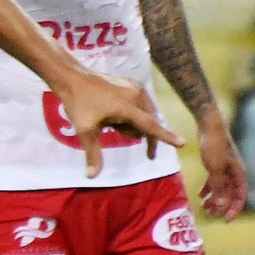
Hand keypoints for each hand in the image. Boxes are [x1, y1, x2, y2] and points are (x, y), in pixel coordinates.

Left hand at [57, 69, 181, 177]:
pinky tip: (112, 110)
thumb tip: (92, 176)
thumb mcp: (85, 131)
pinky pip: (139, 103)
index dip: (166, 137)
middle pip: (147, 123)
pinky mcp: (131, 82)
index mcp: (127, 108)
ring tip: (109, 119)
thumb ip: (93, 154)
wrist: (72, 77)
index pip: (151, 126)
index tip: (183, 143)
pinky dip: (131, 112)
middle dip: (135, 132)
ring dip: (131, 122)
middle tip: (111, 129)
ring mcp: (135, 87)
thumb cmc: (78, 103)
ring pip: (143, 113)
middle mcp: (137, 95)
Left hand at [195, 116, 246, 220]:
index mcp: (238, 174)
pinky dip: (208, 188)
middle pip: (230, 194)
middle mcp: (234, 172)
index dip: (234, 210)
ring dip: (214, 198)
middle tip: (209, 214)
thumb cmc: (214, 146)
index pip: (240, 197)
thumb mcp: (215, 169)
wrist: (209, 125)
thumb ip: (218, 188)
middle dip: (221, 206)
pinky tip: (200, 194)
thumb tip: (220, 205)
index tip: (225, 220)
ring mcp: (225, 167)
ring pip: (222, 188)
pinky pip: (214, 180)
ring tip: (203, 207)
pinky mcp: (216, 162)